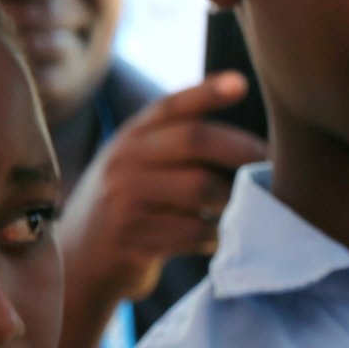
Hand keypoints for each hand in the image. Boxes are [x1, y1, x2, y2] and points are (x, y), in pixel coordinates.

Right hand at [59, 75, 265, 315]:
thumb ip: (177, 147)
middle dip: (242, 150)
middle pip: (195, 140)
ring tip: (242, 210)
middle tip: (272, 166)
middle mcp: (124, 160)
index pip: (172, 106)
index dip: (207, 93)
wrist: (76, 264)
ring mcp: (124, 198)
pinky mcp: (132, 238)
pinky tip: (214, 240)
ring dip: (233, 201)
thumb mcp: (138, 167)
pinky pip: (195, 232)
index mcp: (131, 137)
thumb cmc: (128, 209)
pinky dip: (215, 236)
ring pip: (202, 189)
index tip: (241, 83)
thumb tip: (256, 146)